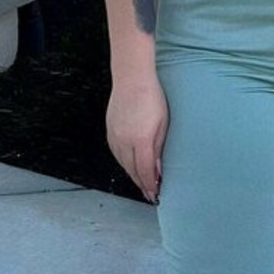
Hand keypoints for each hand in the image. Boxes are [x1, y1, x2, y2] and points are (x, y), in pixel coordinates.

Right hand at [106, 77, 168, 202]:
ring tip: (142, 184)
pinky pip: (116, 153)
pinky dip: (124, 163)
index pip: (144, 171)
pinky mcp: (110, 131)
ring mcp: (114, 135)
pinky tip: (131, 166)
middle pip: (131, 170)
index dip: (150, 185)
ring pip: (122, 163)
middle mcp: (124, 140)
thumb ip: (159, 149)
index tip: (156, 194)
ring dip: (132, 175)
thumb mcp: (163, 124)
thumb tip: (157, 170)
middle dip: (141, 184)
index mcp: (140, 139)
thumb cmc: (152, 97)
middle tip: (150, 194)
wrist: (132, 78)